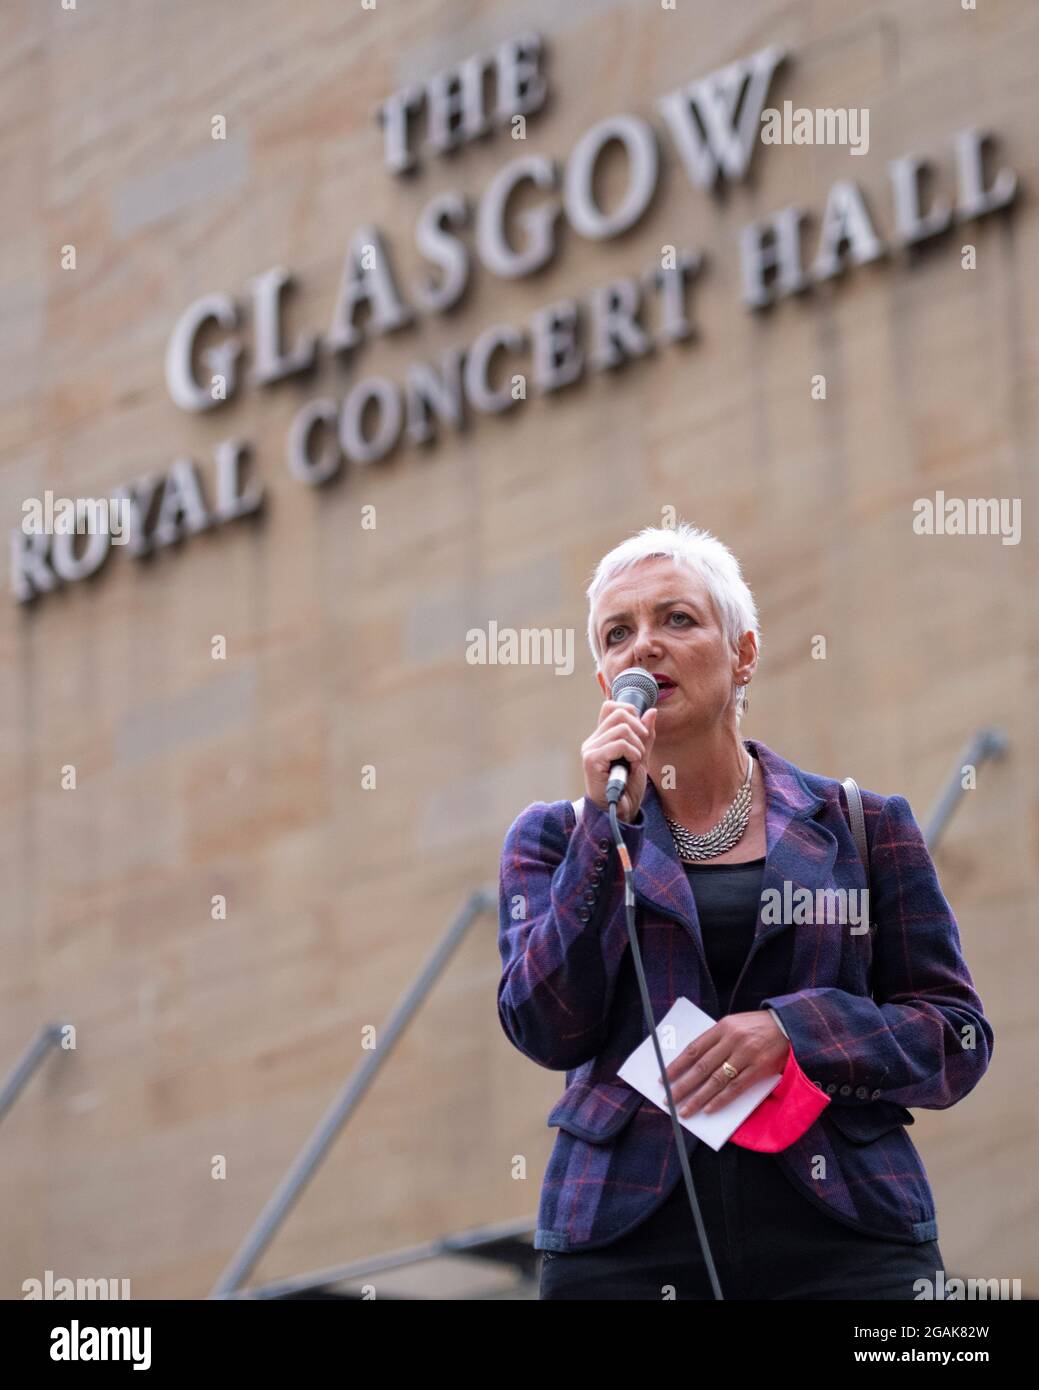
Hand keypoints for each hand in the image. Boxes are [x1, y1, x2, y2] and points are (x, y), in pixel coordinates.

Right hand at [582, 700, 657, 823]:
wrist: (620, 812)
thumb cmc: (627, 788)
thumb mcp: (642, 757)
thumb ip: (645, 735)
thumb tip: (652, 712)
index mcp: (602, 737)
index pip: (611, 706)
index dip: (630, 712)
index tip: (640, 733)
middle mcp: (593, 741)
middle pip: (619, 713)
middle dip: (639, 729)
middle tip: (640, 750)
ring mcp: (590, 749)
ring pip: (622, 728)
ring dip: (637, 746)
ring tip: (635, 762)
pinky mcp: (591, 760)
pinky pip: (618, 744)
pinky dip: (632, 754)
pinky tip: (631, 767)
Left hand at [659, 1011, 790, 1115]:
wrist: (788, 1026)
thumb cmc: (756, 1028)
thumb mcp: (734, 1025)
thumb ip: (716, 1041)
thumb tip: (693, 1064)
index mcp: (722, 1027)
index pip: (693, 1049)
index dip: (677, 1065)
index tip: (664, 1078)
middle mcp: (732, 1040)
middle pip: (701, 1067)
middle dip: (683, 1086)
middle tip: (669, 1100)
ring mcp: (746, 1055)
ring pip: (716, 1080)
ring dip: (698, 1098)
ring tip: (685, 1110)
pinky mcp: (759, 1068)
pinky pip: (735, 1087)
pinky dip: (720, 1100)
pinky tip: (708, 1109)